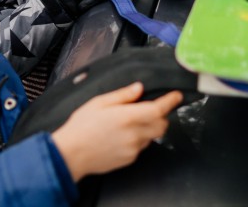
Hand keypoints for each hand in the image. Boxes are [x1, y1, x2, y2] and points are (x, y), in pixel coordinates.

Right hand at [51, 82, 182, 180]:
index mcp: (127, 117)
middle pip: (162, 125)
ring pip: (152, 136)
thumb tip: (138, 88)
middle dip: (161, 116)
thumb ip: (122, 95)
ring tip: (128, 124)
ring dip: (148, 128)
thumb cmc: (81, 127)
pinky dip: (138, 139)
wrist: (71, 154)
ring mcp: (133, 149)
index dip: (171, 101)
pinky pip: (141, 147)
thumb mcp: (98, 103)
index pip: (159, 109)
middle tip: (150, 109)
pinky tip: (121, 136)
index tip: (176, 95)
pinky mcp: (130, 159)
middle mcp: (134, 134)